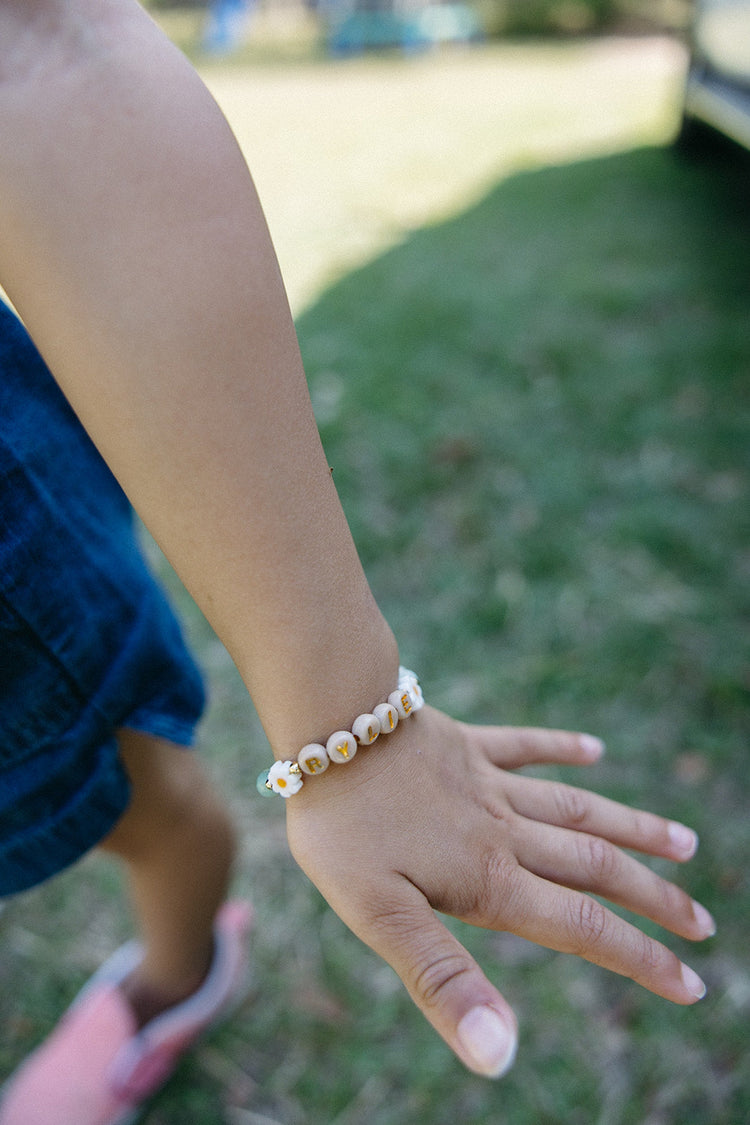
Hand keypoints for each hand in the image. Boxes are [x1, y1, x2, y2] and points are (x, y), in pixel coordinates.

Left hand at [285, 706, 713, 1077]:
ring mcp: (489, 781)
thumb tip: (501, 1056)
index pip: (582, 926)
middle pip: (596, 867)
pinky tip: (594, 749)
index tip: (689, 984)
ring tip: (684, 843)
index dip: (639, 959)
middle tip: (702, 924)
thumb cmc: (345, 828)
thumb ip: (444, 980)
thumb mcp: (382, 918)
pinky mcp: (467, 742)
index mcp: (489, 880)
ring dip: (631, 828)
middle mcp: (504, 830)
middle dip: (654, 899)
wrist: (329, 728)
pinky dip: (562, 749)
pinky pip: (525, 745)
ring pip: (577, 808)